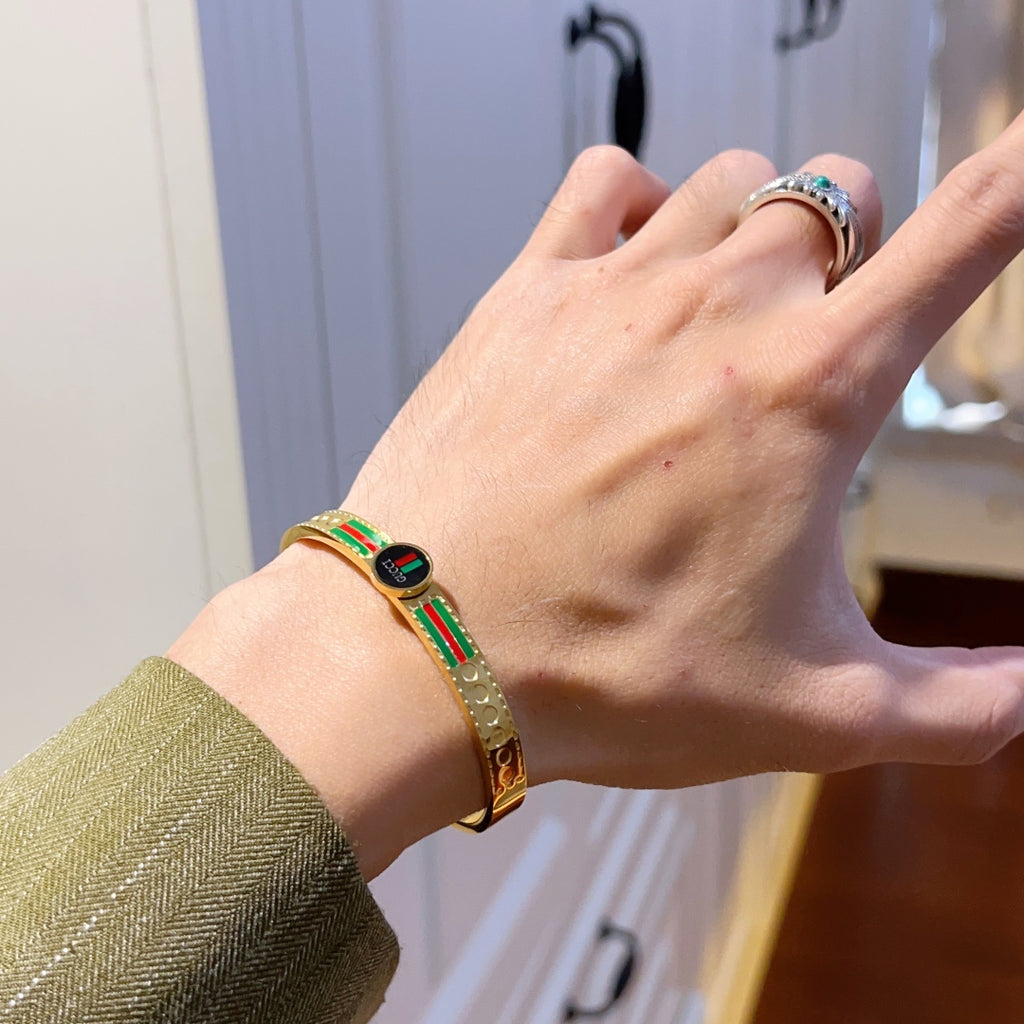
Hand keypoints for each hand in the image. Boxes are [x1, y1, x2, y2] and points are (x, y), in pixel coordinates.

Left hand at [345, 123, 1023, 793]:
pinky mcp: (526, 292)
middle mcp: (721, 306)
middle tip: (825, 329)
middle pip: (839, 194)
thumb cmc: (603, 673)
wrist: (429, 651)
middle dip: (857, 245)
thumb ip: (954, 704)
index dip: (1020, 180)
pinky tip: (633, 260)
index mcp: (812, 388)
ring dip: (756, 222)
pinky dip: (639, 199)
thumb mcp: (810, 708)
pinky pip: (605, 181)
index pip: (970, 233)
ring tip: (732, 302)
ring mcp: (615, 286)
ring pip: (732, 180)